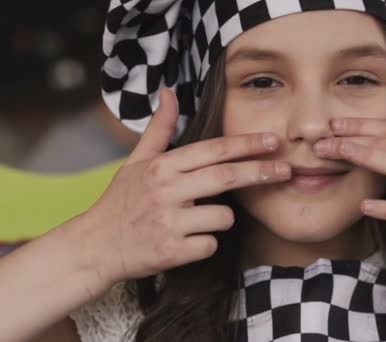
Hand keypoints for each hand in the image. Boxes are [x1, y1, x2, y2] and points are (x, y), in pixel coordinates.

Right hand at [79, 89, 290, 282]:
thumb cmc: (121, 202)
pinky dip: (204, 245)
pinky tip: (186, 242)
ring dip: (221, 219)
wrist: (95, 247)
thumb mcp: (136, 162)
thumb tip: (168, 92)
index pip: (213, 150)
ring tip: (197, 221)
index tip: (273, 140)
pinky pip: (210, 245)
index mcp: (161, 166)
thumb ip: (159, 129)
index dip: (246, 144)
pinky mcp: (172, 251)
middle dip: (261, 171)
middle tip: (287, 169)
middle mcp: (166, 190)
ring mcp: (169, 222)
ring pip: (223, 217)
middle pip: (227, 177)